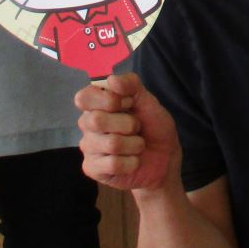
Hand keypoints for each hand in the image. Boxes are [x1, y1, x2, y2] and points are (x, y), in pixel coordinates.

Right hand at [76, 73, 179, 191]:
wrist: (165, 158)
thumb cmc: (153, 126)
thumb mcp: (148, 101)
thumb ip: (131, 85)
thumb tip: (111, 79)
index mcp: (96, 104)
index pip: (84, 97)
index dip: (108, 100)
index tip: (128, 103)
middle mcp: (87, 124)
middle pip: (96, 120)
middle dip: (128, 124)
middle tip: (137, 127)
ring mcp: (88, 147)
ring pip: (111, 143)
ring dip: (135, 144)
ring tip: (138, 145)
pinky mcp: (92, 169)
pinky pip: (113, 164)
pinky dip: (132, 162)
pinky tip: (133, 161)